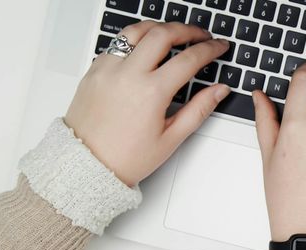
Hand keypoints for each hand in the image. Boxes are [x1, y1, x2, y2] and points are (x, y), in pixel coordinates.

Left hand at [65, 22, 230, 186]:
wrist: (86, 164)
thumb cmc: (126, 157)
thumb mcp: (171, 138)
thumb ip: (199, 109)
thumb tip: (219, 91)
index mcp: (151, 92)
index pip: (189, 59)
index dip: (209, 49)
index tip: (218, 47)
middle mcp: (128, 74)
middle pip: (162, 34)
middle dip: (187, 30)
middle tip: (201, 35)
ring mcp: (108, 69)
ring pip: (136, 31)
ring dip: (159, 28)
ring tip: (173, 33)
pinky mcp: (94, 70)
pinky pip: (117, 44)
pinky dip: (135, 40)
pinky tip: (145, 49)